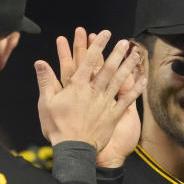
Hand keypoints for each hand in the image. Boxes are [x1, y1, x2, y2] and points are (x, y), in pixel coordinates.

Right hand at [34, 28, 144, 151]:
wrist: (73, 150)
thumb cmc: (57, 128)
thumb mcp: (46, 103)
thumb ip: (45, 81)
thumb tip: (39, 63)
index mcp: (77, 87)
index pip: (88, 61)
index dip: (96, 46)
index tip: (104, 34)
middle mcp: (93, 91)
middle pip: (107, 68)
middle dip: (116, 53)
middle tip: (124, 41)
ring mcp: (105, 103)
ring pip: (119, 80)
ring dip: (128, 66)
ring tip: (136, 54)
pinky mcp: (113, 115)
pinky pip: (127, 100)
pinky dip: (136, 90)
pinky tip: (143, 79)